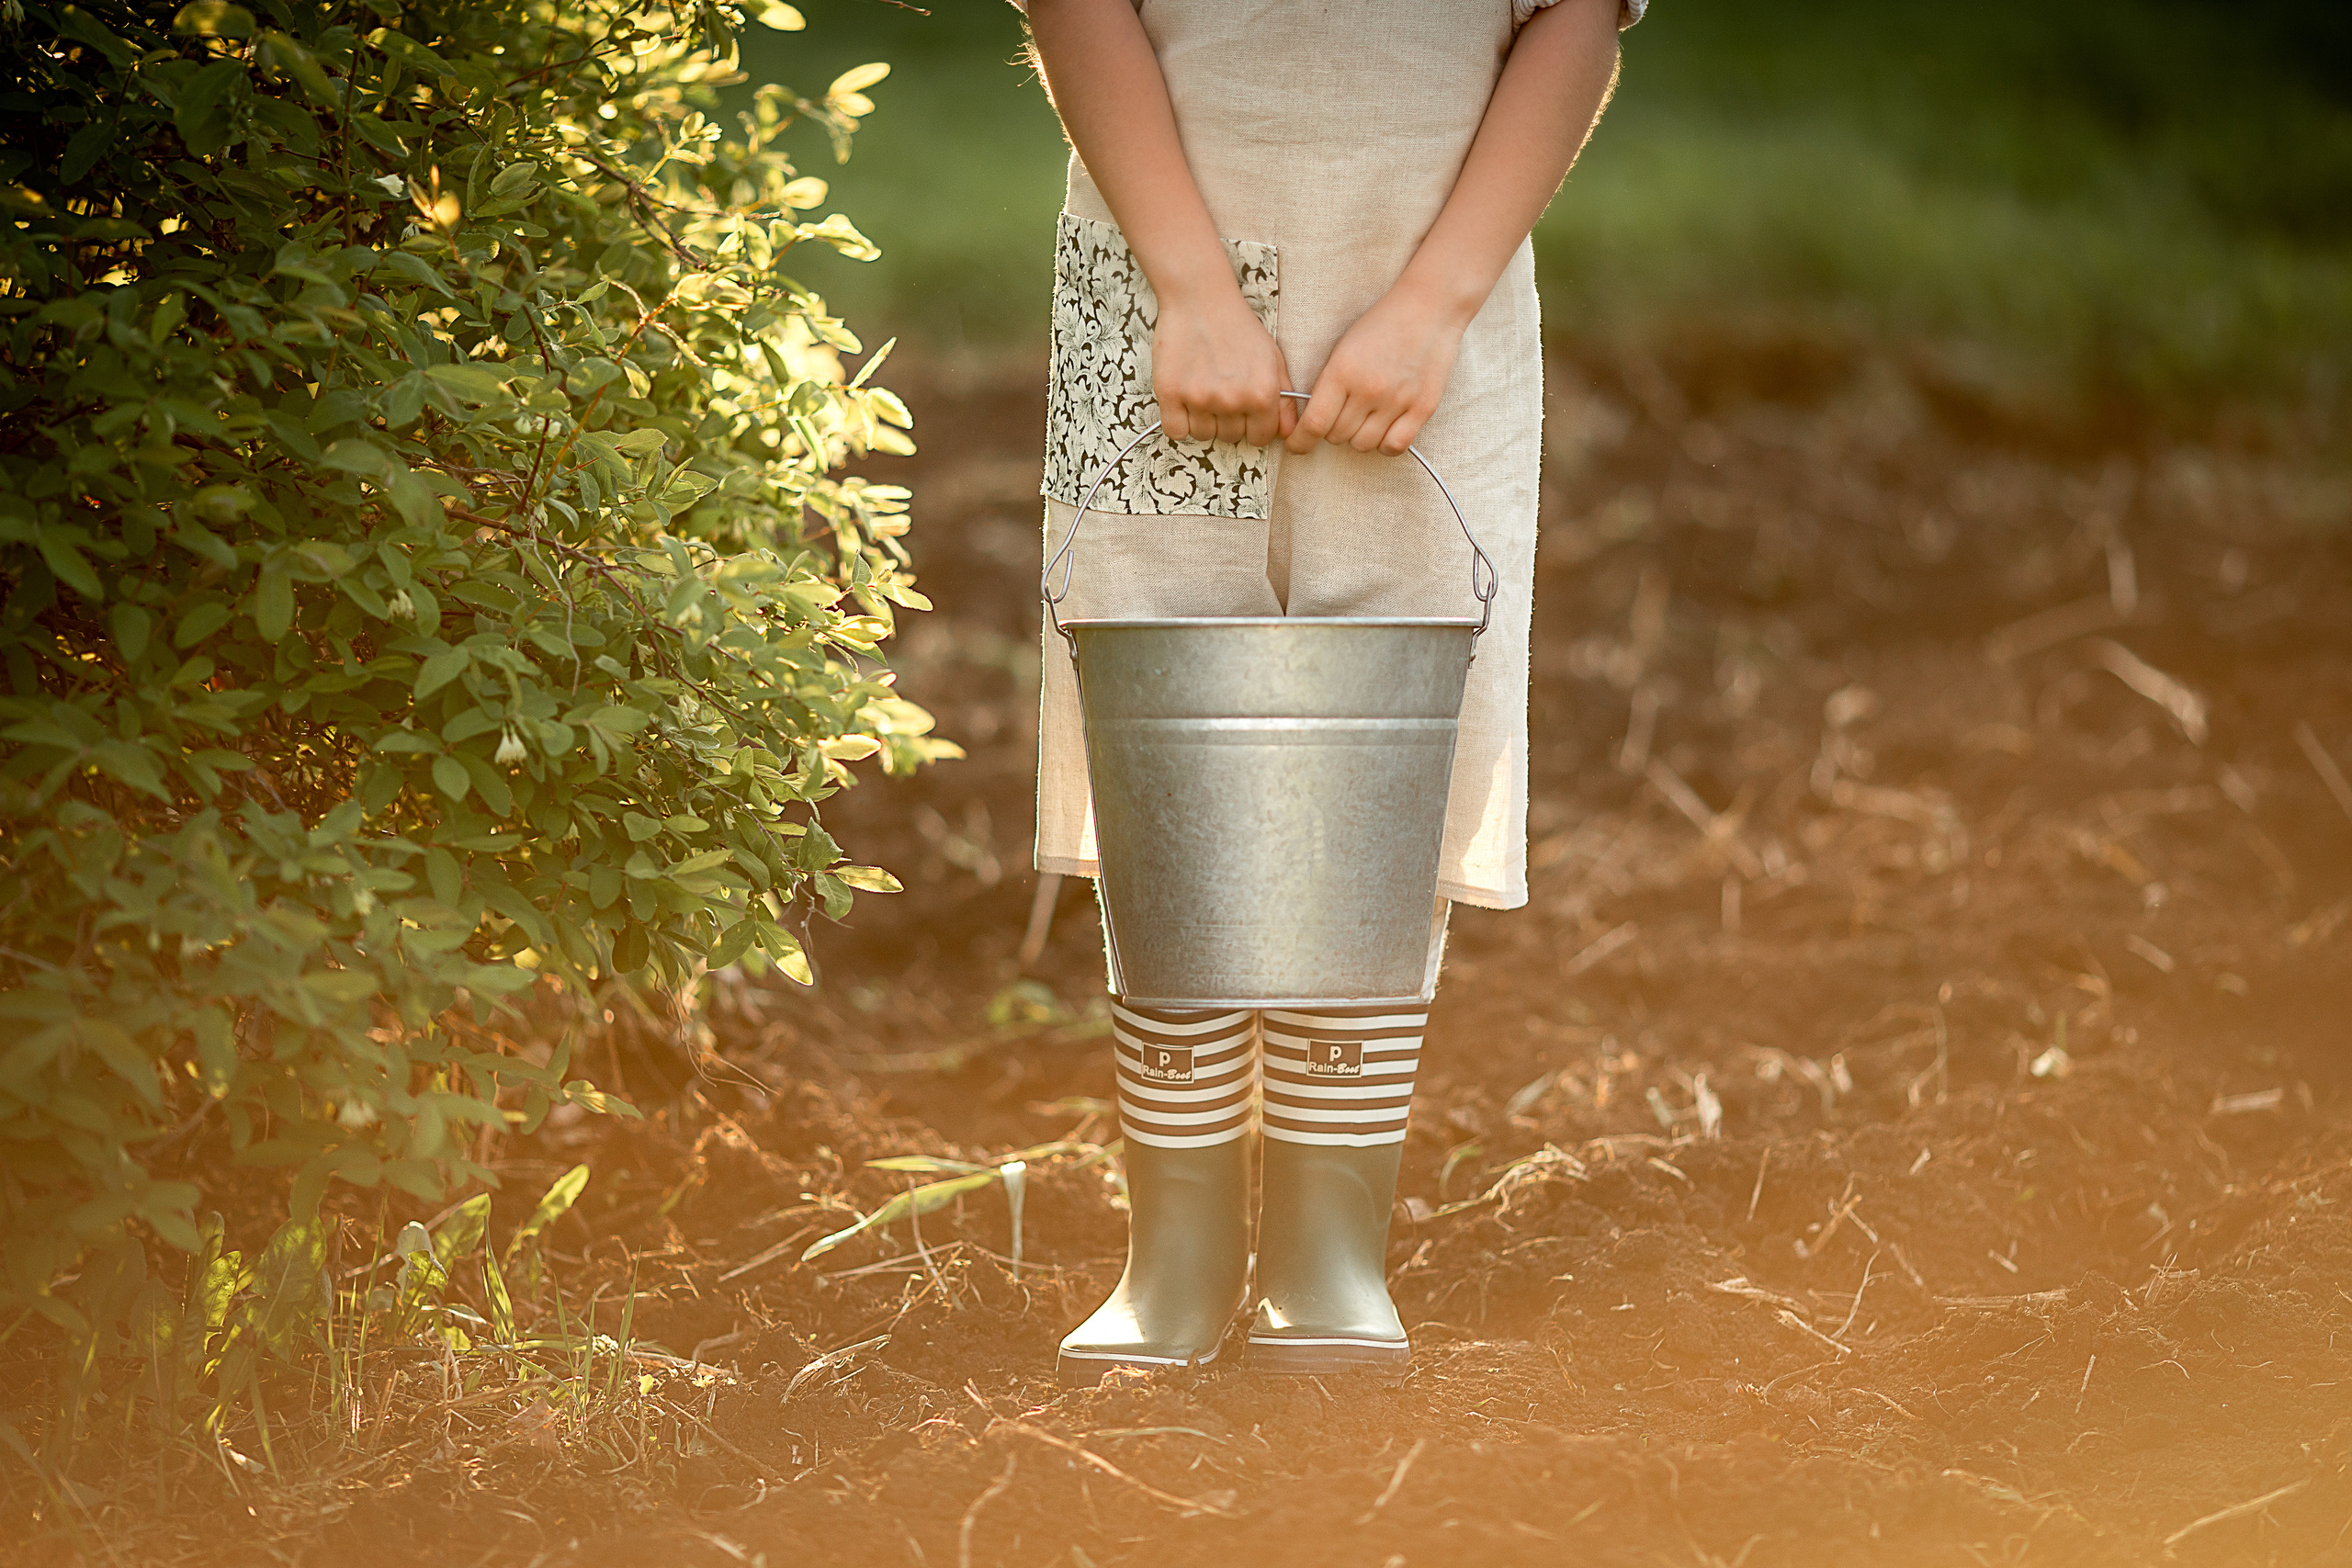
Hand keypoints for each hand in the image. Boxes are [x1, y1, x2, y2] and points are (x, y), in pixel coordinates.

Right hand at [1151, 284, 1294, 446]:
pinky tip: (1184, 402)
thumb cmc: (1238, 327)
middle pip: (1231, 437)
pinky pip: (1176, 431)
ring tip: (1203, 392)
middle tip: (1222, 394)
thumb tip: (1289, 433)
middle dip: (1228, 422)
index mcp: (1262, 394)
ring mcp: (1200, 398)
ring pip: (1203, 435)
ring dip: (1203, 421)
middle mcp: (1232, 400)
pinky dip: (1179, 422)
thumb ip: (1284, 399)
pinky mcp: (1170, 394)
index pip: (1260, 438)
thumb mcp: (1272, 358)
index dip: (1254, 428)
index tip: (1245, 414)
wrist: (1200, 298)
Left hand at [1285, 285, 1468, 456]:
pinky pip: (1395, 446)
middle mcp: (1368, 389)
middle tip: (1343, 415)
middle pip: (1337, 437)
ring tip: (1366, 419)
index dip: (1300, 442)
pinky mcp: (1422, 408)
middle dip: (1333, 430)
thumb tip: (1313, 422)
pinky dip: (1385, 445)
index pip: (1314, 424)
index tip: (1296, 445)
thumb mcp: (1343, 349)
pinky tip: (1385, 431)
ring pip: (1364, 445)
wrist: (1427, 309)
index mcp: (1342, 371)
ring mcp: (1397, 400)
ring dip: (1359, 438)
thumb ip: (1327, 385)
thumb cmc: (1381, 327)